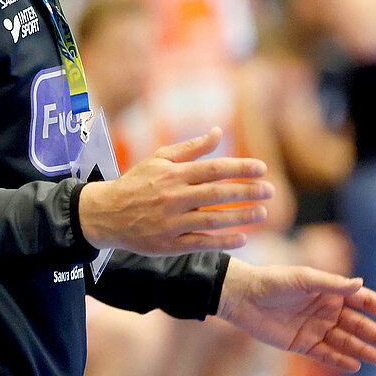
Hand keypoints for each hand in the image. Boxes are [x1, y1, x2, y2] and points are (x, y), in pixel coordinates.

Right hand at [77, 130, 274, 254]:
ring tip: (262, 213)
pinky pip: (200, 243)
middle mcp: (173, 197)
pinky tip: (242, 238)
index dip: (240, 168)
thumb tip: (219, 132)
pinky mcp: (168, 244)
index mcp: (173, 174)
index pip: (213, 169)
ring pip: (212, 220)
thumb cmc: (136, 182)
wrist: (105, 213)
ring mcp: (171, 222)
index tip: (262, 168)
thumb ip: (191, 148)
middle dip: (246, 192)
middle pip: (216, 194)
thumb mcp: (159, 159)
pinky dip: (222, 241)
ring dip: (240, 217)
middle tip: (270, 191)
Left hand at [214, 260, 375, 371]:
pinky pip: (325, 354)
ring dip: (361, 349)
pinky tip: (354, 366)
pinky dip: (339, 360)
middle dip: (375, 334)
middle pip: (357, 324)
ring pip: (344, 341)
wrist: (241, 297)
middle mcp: (326, 310)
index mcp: (329, 291)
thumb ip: (331, 285)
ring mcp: (315, 328)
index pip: (363, 300)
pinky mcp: (301, 344)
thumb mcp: (303, 279)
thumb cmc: (272, 281)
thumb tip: (360, 284)